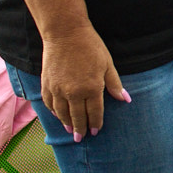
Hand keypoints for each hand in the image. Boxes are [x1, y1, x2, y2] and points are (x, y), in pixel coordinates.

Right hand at [39, 24, 126, 140]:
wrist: (65, 33)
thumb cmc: (90, 47)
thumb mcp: (107, 64)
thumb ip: (114, 84)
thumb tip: (125, 99)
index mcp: (91, 88)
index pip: (94, 112)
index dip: (95, 123)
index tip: (95, 131)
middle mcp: (73, 92)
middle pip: (77, 117)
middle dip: (80, 129)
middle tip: (81, 138)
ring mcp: (58, 89)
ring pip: (62, 113)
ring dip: (67, 123)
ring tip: (70, 131)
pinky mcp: (46, 84)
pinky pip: (49, 104)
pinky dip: (54, 112)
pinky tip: (58, 116)